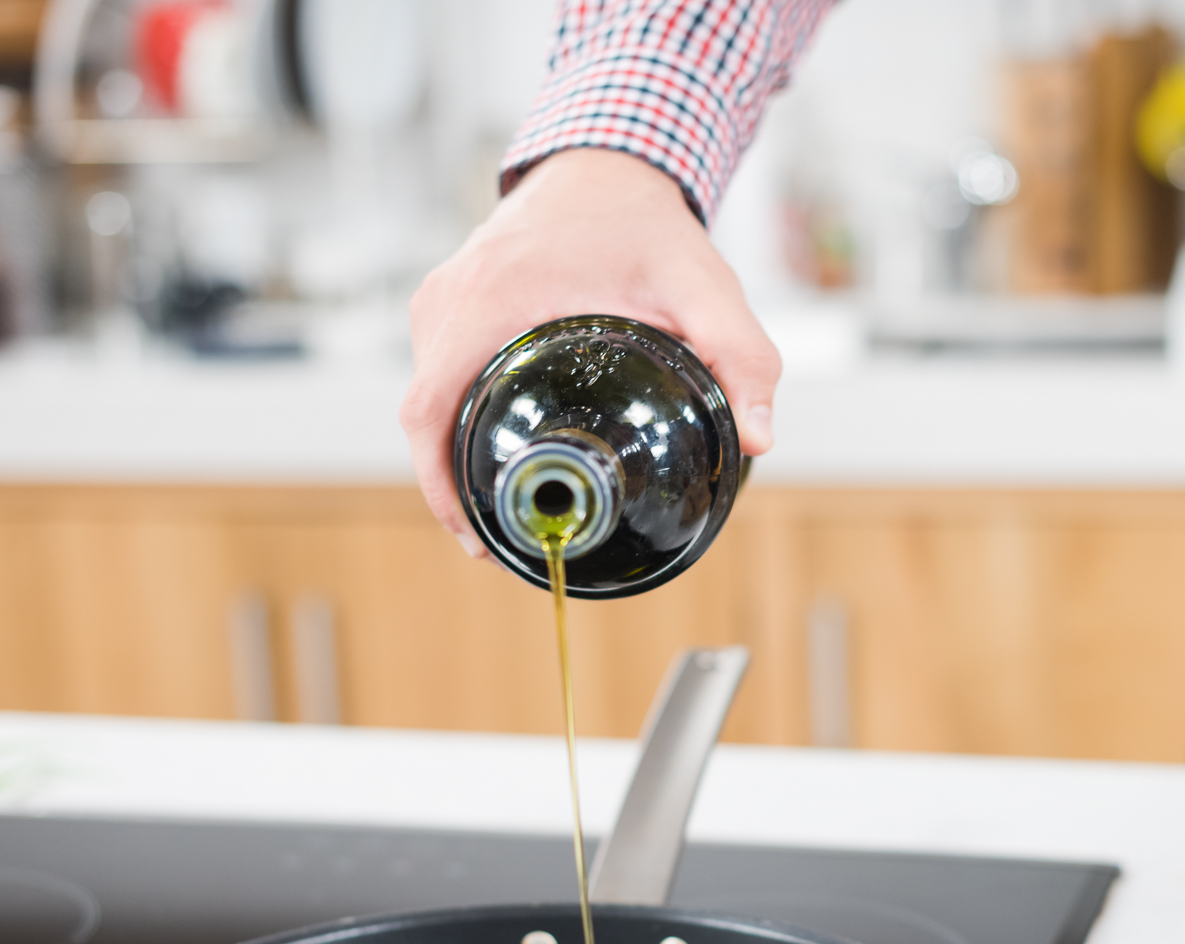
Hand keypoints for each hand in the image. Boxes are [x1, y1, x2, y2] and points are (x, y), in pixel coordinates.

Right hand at [400, 149, 781, 555]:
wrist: (605, 163)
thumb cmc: (646, 222)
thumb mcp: (703, 287)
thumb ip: (741, 358)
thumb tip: (758, 439)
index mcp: (491, 300)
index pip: (430, 409)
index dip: (440, 486)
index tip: (473, 535)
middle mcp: (450, 299)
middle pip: (426, 415)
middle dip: (454, 486)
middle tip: (504, 540)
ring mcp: (441, 298)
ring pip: (430, 396)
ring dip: (455, 451)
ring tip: (504, 506)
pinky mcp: (449, 300)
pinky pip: (439, 372)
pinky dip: (460, 416)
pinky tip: (499, 451)